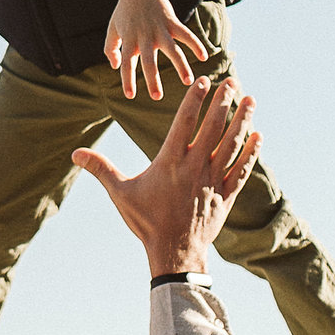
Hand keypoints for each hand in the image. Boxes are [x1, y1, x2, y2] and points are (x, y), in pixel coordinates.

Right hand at [71, 78, 260, 276]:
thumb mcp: (121, 193)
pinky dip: (251, 153)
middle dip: (224, 103)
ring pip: (232, 145)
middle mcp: (195, 167)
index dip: (195, 100)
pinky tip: (258, 136)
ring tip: (251, 100)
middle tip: (232, 82)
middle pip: (214, 127)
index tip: (204, 81)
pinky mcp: (225, 196)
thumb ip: (101, 169)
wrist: (174, 252)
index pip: (185, 122)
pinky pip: (242, 170)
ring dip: (242, 121)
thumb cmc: (147, 222)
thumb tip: (76, 153)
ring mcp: (213, 181)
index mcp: (170, 162)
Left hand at [105, 0, 207, 100]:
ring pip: (173, 50)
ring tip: (188, 82)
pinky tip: (204, 56)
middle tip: (156, 96)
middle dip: (152, 79)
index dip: (127, 80)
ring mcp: (160, 29)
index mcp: (129, 40)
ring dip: (181, 66)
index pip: (126, 64)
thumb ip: (110, 48)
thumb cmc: (124, 11)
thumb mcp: (112, 29)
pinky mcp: (172, 22)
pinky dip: (196, 44)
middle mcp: (144, 37)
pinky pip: (186, 34)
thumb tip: (115, 66)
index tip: (130, 95)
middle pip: (149, 61)